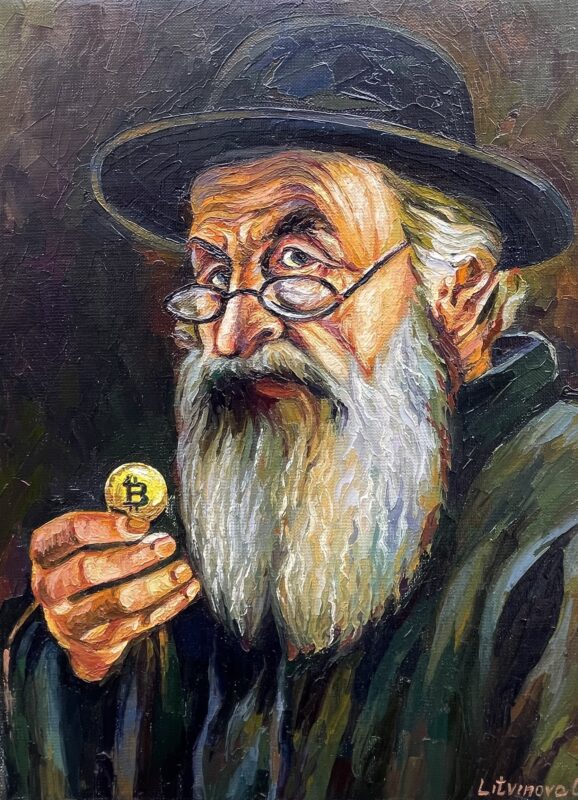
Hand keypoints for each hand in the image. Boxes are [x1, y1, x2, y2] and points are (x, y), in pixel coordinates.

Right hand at [30, 511, 199, 681]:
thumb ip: (114, 524)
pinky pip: (137, 623)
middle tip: (167, 543)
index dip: (102, 527)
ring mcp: (72, 621)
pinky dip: (168, 605)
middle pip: (86, 571)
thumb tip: (154, 507)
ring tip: (183, 569)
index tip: (140, 525)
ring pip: (115, 603)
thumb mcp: (87, 544)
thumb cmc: (90, 565)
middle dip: (131, 557)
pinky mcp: (99, 643)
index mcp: (45, 555)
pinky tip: (188, 589)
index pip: (66, 534)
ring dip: (155, 584)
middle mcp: (50, 589)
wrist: (78, 626)